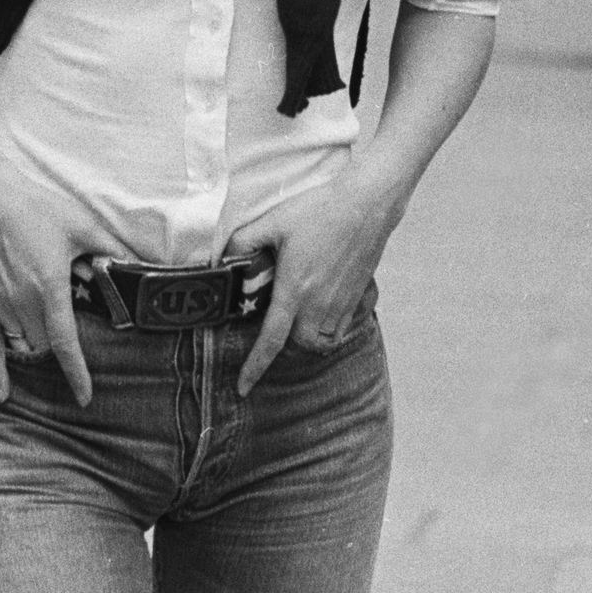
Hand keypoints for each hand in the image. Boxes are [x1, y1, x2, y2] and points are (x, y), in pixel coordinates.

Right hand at [0, 160, 99, 406]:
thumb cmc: (34, 207)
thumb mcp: (82, 226)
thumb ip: (111, 250)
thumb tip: (140, 263)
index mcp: (49, 288)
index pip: (64, 343)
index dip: (76, 373)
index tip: (85, 397)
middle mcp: (22, 302)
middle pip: (46, 346)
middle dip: (62, 348)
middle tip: (77, 331)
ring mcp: (1, 304)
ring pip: (24, 344)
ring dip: (39, 348)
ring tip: (51, 339)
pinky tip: (3, 391)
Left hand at [229, 168, 396, 396]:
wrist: (368, 203)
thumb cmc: (321, 209)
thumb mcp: (273, 221)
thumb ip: (243, 241)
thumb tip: (223, 257)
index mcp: (294, 290)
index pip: (270, 341)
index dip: (254, 368)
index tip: (242, 389)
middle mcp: (319, 304)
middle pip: (297, 345)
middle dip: (284, 343)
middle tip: (274, 323)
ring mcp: (341, 303)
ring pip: (321, 340)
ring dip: (307, 336)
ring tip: (299, 315)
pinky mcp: (357, 296)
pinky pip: (340, 327)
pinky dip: (328, 326)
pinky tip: (322, 304)